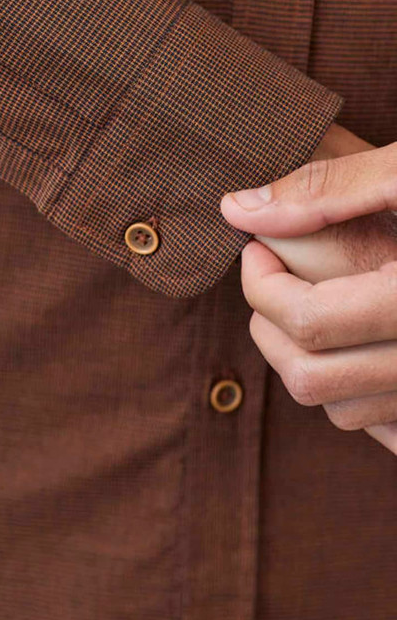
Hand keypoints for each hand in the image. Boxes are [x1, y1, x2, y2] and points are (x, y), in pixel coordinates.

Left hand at [219, 126, 396, 454]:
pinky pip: (388, 429)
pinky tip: (359, 345)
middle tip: (267, 281)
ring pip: (344, 410)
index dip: (260, 283)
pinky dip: (360, 394)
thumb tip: (237, 207)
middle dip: (269, 326)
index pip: (306, 321)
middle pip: (312, 377)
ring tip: (310, 305)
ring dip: (307, 359)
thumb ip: (333, 191)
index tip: (255, 249)